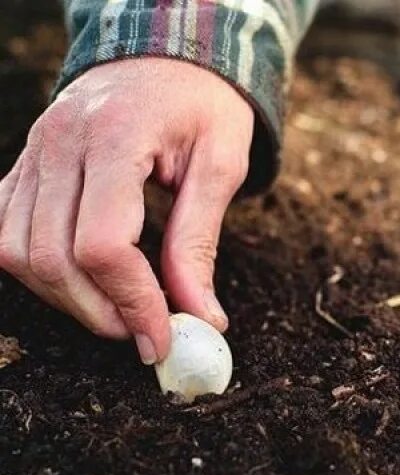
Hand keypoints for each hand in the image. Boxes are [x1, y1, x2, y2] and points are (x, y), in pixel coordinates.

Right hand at [0, 58, 253, 363]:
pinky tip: (83, 281)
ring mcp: (33, 152)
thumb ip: (200, 240)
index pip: (103, 243)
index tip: (164, 338)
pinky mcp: (25, 164)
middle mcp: (59, 142)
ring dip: (67, 299)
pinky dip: (37, 269)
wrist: (168, 54)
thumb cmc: (203, 104)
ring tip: (121, 311)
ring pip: (17, 252)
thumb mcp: (222, 164)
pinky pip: (4, 230)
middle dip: (101, 312)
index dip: (132, 302)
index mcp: (116, 136)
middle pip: (52, 257)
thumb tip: (200, 316)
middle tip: (147, 333)